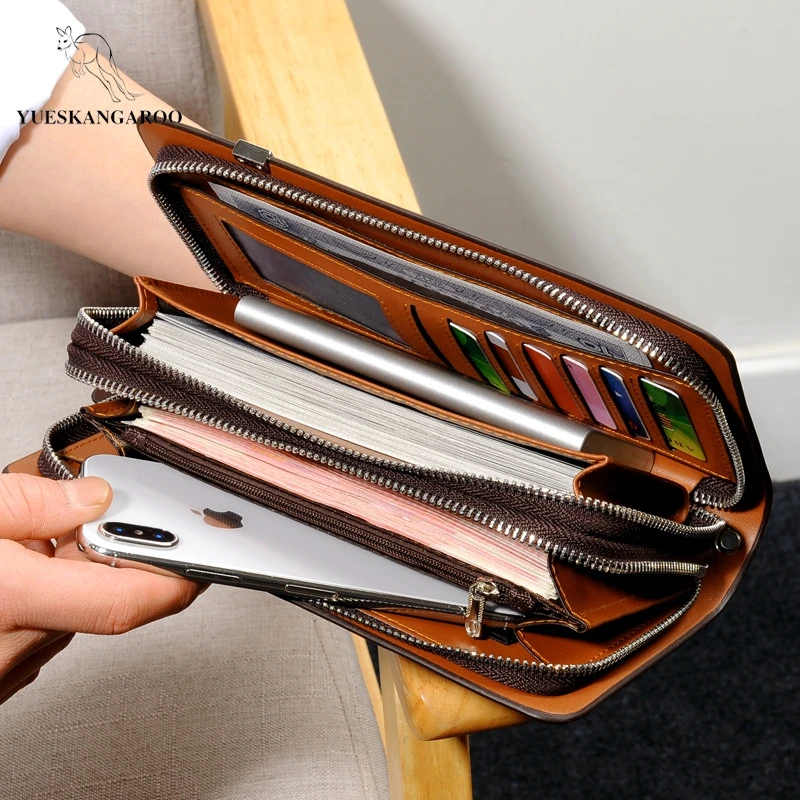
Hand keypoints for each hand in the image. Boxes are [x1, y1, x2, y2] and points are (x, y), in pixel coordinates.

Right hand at [0, 473, 199, 703]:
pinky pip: (50, 630)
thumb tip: (94, 498)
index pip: (126, 601)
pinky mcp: (1, 675)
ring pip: (79, 616)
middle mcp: (17, 643)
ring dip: (83, 579)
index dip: (177, 580)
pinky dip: (56, 599)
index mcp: (13, 598)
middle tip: (110, 521)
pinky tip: (34, 569)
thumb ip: (34, 503)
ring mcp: (9, 667)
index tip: (204, 558)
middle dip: (118, 558)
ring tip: (54, 539)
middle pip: (107, 601)